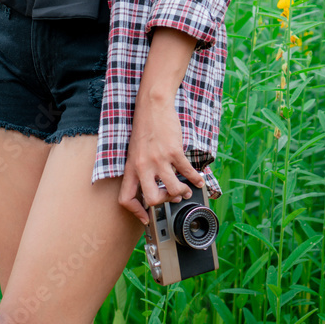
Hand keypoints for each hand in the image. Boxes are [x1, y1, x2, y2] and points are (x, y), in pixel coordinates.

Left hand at [118, 96, 205, 224]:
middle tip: (171, 198)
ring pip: (173, 190)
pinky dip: (195, 179)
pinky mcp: (173, 151)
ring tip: (186, 190)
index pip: (126, 198)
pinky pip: (187, 172)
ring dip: (183, 192)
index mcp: (131, 167)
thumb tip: (150, 184)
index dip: (135, 212)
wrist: (152, 105)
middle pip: (152, 199)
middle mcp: (143, 166)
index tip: (146, 218)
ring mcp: (158, 159)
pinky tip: (198, 179)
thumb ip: (140, 168)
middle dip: (164, 203)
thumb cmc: (144, 126)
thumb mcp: (135, 150)